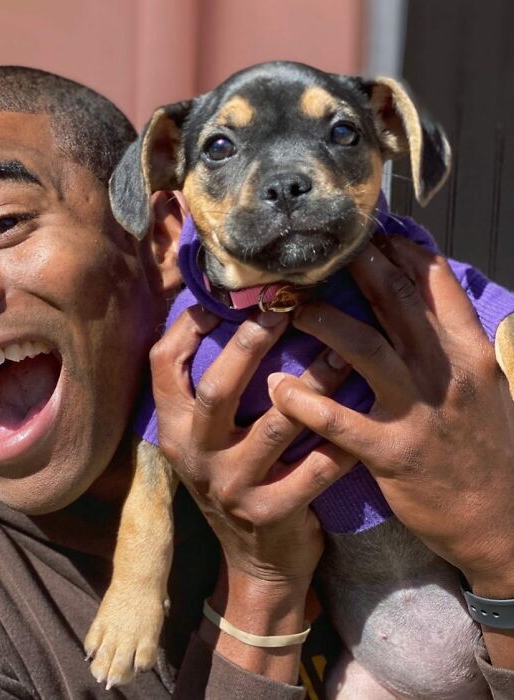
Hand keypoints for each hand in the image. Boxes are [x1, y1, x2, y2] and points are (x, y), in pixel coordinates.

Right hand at [150, 306, 354, 602]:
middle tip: (284, 307)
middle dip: (251, 344)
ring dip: (313, 383)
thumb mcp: (206, 438)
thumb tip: (219, 310)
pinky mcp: (270, 513)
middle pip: (216, 388)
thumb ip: (207, 388)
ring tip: (342, 350)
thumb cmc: (233, 477)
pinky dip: (341, 439)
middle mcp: (194, 456)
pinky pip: (315, 469)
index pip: (163, 364)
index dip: (189, 324)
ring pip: (276, 423)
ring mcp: (231, 487)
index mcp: (174, 429)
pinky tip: (365, 411)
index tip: (225, 297)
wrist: (254, 559)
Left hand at [269, 236, 513, 597]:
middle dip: (358, 269)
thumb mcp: (482, 386)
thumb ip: (450, 343)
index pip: (437, 285)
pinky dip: (306, 401)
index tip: (368, 233)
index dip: (400, 252)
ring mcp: (420, 412)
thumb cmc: (482, 447)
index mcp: (470, 352)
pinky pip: (341, 420)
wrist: (499, 519)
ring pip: (366, 350)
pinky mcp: (393, 452)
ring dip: (324, 323)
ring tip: (292, 309)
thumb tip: (416, 300)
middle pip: (398, 304)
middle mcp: (447, 373)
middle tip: (320, 250)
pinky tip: (277, 386)